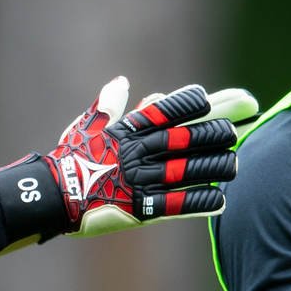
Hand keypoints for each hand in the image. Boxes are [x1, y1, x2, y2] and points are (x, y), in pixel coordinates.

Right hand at [0, 77, 257, 253]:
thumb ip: (108, 105)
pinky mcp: (141, 208)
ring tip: (236, 163)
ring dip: (215, 165)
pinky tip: (222, 199)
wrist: (51, 196)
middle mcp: (139, 153)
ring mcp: (141, 180)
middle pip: (187, 138)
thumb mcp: (87, 126)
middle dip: (216, 131)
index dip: (192, 103)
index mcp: (128, 130)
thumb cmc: (69, 157)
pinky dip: (200, 201)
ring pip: (188, 170)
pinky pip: (177, 204)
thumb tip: (122, 82)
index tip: (212, 98)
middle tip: (239, 127)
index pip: (167, 109)